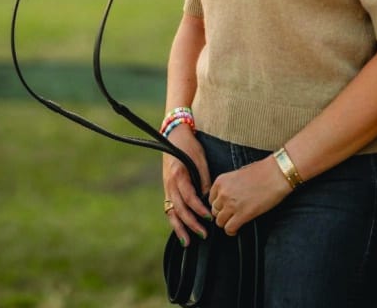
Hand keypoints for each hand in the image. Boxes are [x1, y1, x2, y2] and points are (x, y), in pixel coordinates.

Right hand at [162, 125, 211, 246]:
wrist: (173, 134)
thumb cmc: (189, 145)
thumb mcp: (199, 158)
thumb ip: (203, 178)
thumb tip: (208, 197)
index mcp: (178, 174)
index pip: (189, 197)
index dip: (199, 209)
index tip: (210, 218)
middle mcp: (169, 183)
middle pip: (179, 209)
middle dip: (191, 224)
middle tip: (204, 234)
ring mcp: (166, 187)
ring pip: (171, 212)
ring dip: (179, 228)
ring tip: (188, 242)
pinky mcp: (167, 189)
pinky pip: (169, 208)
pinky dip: (175, 220)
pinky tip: (181, 230)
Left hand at [209, 156, 291, 235]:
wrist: (275, 175)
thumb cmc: (262, 171)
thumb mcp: (239, 173)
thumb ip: (230, 185)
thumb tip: (229, 194)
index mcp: (221, 181)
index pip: (211, 199)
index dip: (219, 205)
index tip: (224, 207)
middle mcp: (223, 193)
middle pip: (214, 211)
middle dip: (222, 214)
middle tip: (231, 214)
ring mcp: (231, 204)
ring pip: (220, 222)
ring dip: (227, 222)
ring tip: (235, 221)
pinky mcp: (242, 215)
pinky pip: (229, 229)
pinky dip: (232, 231)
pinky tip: (238, 228)